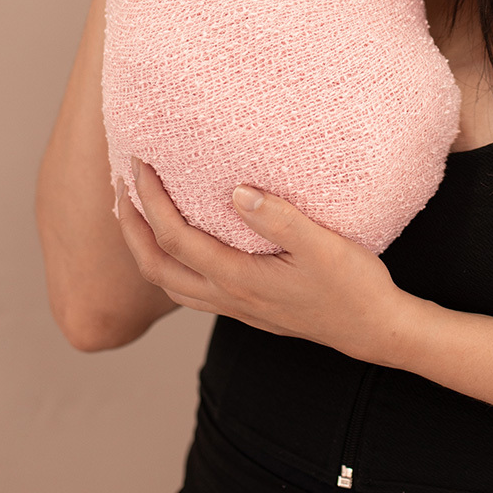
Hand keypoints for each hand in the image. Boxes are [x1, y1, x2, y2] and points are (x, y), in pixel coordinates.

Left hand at [117, 159, 414, 363]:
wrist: (372, 329)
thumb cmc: (352, 285)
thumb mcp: (322, 246)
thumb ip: (278, 218)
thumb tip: (236, 190)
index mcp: (237, 277)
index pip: (174, 237)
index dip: (150, 199)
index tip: (140, 163)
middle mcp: (227, 296)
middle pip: (154, 265)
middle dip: (130, 224)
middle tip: (120, 183)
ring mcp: (234, 307)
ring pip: (167, 282)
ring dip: (142, 246)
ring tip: (136, 211)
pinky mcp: (245, 308)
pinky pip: (187, 289)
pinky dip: (167, 263)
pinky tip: (180, 243)